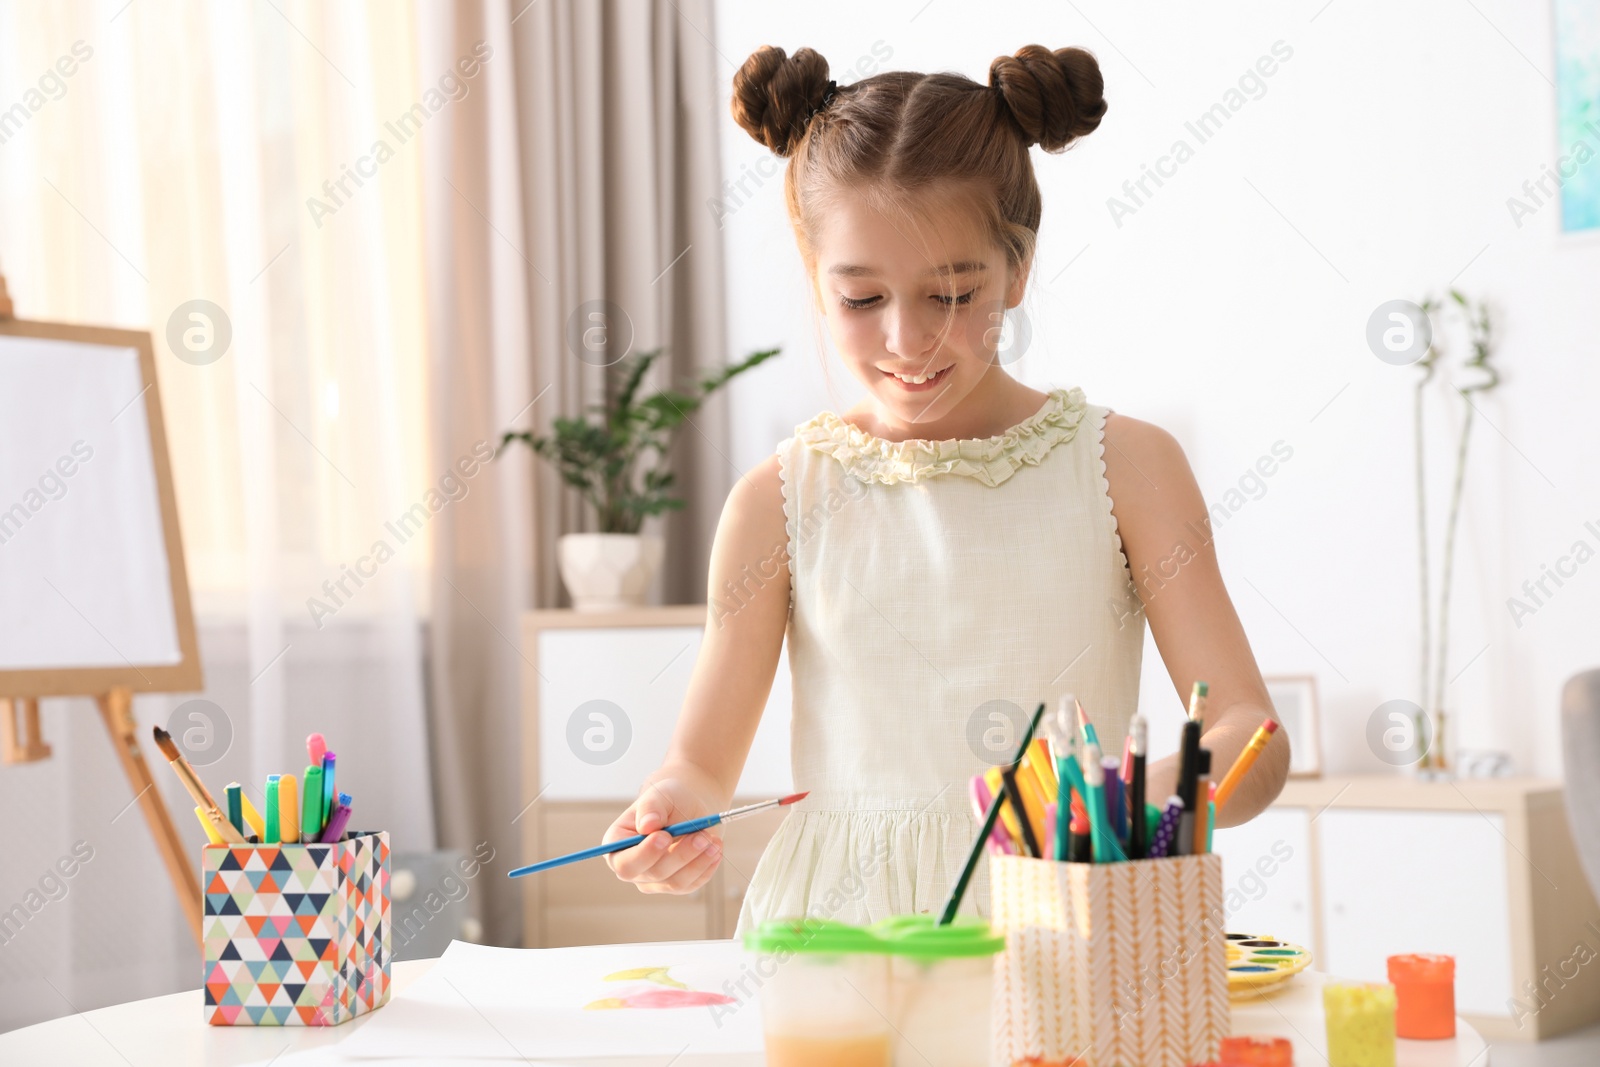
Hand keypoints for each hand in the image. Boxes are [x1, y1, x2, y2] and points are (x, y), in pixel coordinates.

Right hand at [603, 773, 723, 893]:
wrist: (689, 806)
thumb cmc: (669, 798)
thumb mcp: (659, 794)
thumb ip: (651, 807)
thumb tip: (647, 826)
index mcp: (618, 844)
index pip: (624, 862)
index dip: (644, 854)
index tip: (665, 836)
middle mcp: (633, 866)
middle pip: (653, 873)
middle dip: (680, 855)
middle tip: (701, 836)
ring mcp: (654, 879)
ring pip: (675, 881)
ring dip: (698, 862)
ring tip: (712, 840)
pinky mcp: (676, 884)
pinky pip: (691, 884)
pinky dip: (706, 867)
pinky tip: (715, 850)